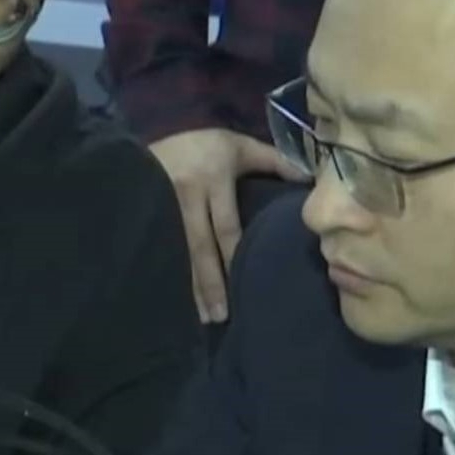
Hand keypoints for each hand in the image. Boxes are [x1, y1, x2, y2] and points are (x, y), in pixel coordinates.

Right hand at [149, 128, 304, 322]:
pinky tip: (178, 300)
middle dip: (210, 284)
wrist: (144, 136)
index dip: (234, 256)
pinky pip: (161, 252)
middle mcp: (187, 197)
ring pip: (180, 255)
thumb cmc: (200, 144)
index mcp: (213, 179)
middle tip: (221, 316)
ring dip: (192, 289)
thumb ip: (272, 160)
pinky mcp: (148, 218)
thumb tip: (310, 177)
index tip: (246, 282)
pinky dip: (171, 277)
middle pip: (200, 247)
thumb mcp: (236, 145)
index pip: (226, 226)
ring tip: (204, 317)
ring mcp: (162, 209)